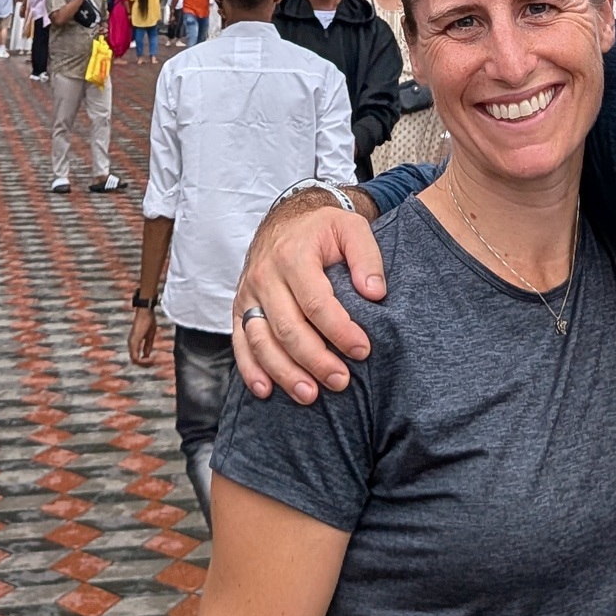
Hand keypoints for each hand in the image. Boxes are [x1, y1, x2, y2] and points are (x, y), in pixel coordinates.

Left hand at [129, 304, 157, 365]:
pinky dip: (142, 360)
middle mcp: (130, 344)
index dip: (144, 362)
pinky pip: (135, 357)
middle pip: (134, 361)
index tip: (153, 360)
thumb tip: (146, 356)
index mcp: (134, 343)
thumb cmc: (148, 321)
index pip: (136, 358)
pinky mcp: (134, 341)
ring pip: (134, 361)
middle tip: (153, 362)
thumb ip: (147, 346)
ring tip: (152, 361)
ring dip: (143, 363)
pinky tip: (149, 358)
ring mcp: (131, 343)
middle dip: (144, 364)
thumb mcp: (149, 336)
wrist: (145, 311)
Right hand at [232, 193, 384, 401]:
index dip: (340, 331)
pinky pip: (240, 342)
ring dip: (285, 372)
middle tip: (341, 381)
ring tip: (311, 395)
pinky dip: (250, 369)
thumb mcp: (351, 228)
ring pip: (261, 340)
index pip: (316, 302)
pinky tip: (266, 390)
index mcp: (294, 255)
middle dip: (316, 360)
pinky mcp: (240, 307)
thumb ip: (367, 257)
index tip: (362, 350)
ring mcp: (249, 293)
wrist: (286, 220)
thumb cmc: (322, 229)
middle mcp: (266, 275)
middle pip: (288, 328)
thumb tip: (375, 293)